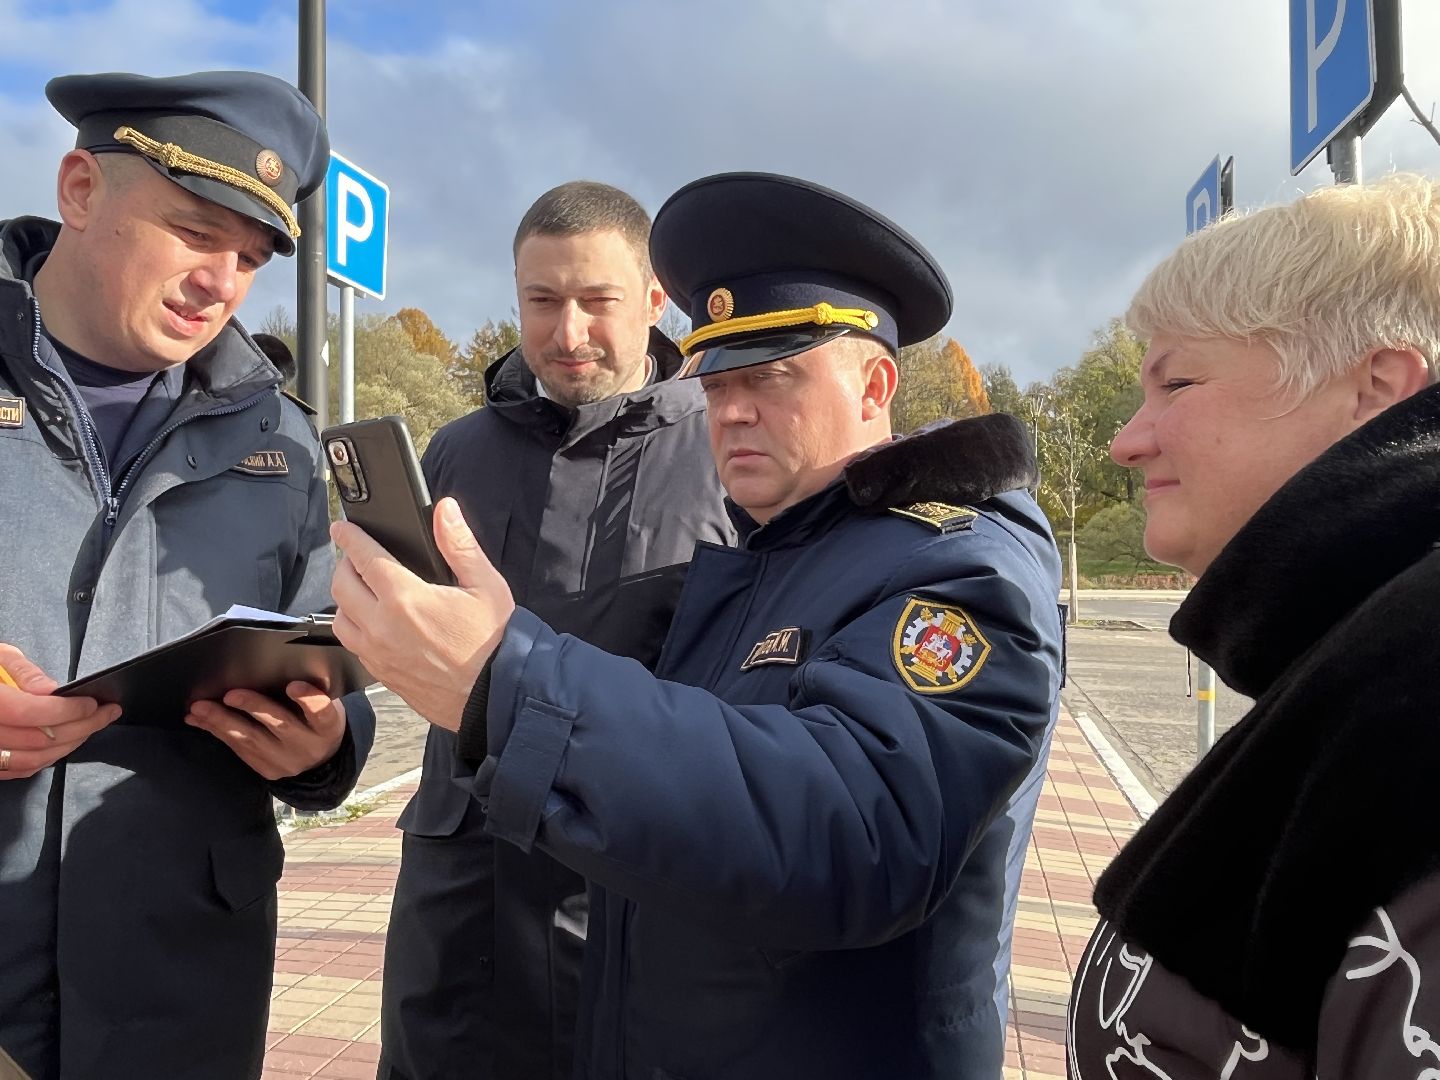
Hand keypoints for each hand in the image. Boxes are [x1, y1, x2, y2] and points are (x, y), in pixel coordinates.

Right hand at [0, 643, 122, 778]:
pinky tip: (64, 744)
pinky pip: (17, 770)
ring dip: (69, 746)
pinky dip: (46, 760)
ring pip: (31, 760)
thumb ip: (22, 672)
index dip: (69, 710)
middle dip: (81, 728)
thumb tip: (51, 691)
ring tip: (91, 728)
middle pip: (38, 740)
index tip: (94, 703)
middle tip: (107, 714)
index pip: (32, 713)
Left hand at [185, 681, 346, 780]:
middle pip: (280, 725)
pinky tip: (199, 720)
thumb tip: (272, 667)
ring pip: (251, 739)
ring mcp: (285, 761)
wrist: (320, 761)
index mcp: (328, 726)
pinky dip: (217, 732)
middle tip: (230, 694)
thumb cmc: (317, 720)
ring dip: (222, 722)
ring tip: (199, 708)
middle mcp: (307, 746)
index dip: (309, 700)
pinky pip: (239, 749)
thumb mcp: (326, 705)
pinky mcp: (265, 770)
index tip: (293, 685)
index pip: (322, 712)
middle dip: (253, 708)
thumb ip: (309, 691)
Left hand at [331, 497, 513, 730]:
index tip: (343, 527)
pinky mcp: (382, 674)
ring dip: (346, 599)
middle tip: (357, 556)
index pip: (364, 557)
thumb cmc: (495, 643)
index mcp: (407, 599)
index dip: (350, 537)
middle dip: (345, 564)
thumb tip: (445, 511)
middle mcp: (383, 626)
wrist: (496, 696)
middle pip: (342, 585)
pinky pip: (353, 645)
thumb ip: (460, 545)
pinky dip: (355, 627)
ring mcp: (379, 654)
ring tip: (364, 590)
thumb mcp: (486, 586)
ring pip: (339, 618)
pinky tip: (374, 623)